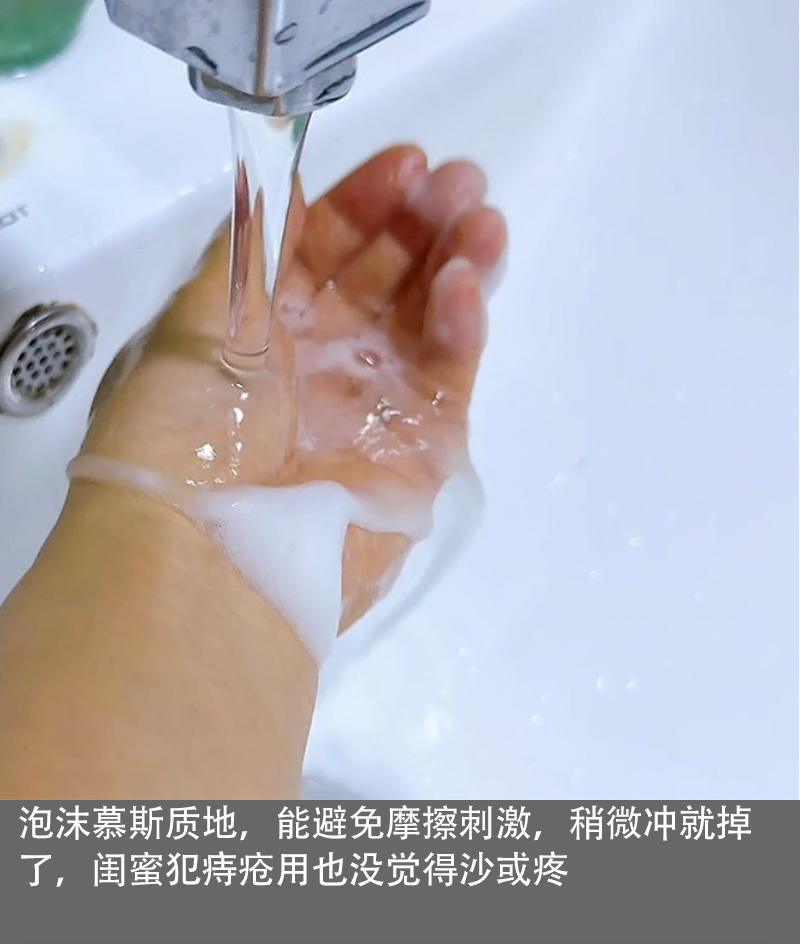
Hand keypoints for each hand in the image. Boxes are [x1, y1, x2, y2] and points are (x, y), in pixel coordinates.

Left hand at [81, 146, 506, 630]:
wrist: (215, 552)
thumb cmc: (187, 430)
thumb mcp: (199, 321)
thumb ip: (252, 252)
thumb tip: (280, 189)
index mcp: (262, 330)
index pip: (324, 251)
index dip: (364, 205)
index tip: (405, 165)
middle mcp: (320, 362)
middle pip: (383, 278)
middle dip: (422, 224)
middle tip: (458, 182)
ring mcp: (373, 402)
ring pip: (426, 320)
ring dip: (456, 263)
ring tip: (481, 219)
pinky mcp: (420, 445)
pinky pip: (449, 373)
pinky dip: (462, 326)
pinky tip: (465, 284)